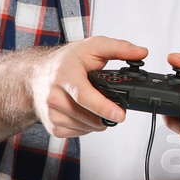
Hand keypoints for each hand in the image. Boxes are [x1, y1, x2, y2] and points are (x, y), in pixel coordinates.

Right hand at [30, 36, 147, 136]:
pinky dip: (87, 126)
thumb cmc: (66, 61)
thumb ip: (119, 48)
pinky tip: (86, 113)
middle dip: (107, 115)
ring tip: (98, 106)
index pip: (85, 96)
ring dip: (98, 121)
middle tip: (116, 107)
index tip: (120, 115)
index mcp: (65, 75)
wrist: (38, 73)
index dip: (104, 108)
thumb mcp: (93, 46)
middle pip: (88, 116)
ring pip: (86, 127)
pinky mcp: (52, 126)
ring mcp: (51, 113)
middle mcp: (54, 96)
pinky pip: (78, 133)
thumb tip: (141, 52)